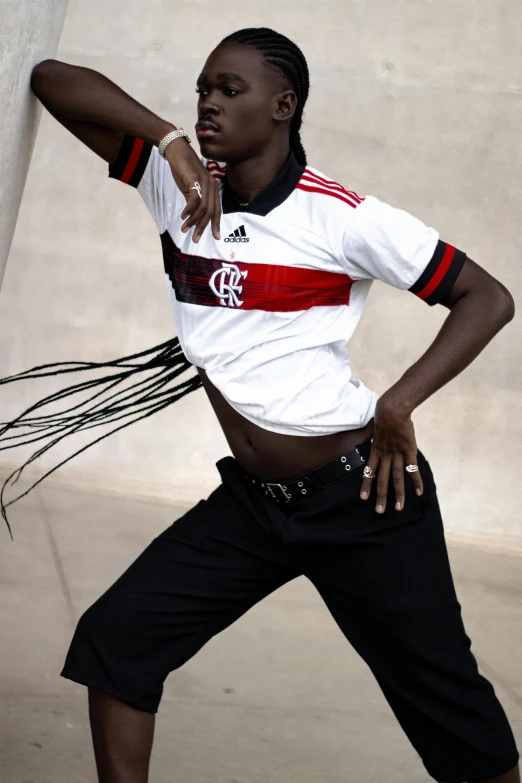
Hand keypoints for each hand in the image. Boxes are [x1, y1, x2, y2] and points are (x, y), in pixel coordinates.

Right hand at [165, 140, 220, 242]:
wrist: (176, 151)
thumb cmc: (183, 169)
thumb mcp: (190, 188)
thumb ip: (194, 202)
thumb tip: (194, 217)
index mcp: (213, 188)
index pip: (217, 210)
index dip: (216, 224)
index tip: (215, 237)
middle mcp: (212, 185)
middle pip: (210, 212)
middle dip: (203, 227)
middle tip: (195, 239)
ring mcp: (205, 182)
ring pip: (203, 208)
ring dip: (193, 221)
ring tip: (184, 229)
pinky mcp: (195, 180)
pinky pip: (194, 199)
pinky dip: (188, 210)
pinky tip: (183, 216)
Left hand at [360, 397, 422, 512]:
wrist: (392, 410)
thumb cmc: (384, 415)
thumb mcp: (376, 428)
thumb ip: (377, 436)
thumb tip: (378, 435)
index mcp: (375, 450)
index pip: (369, 472)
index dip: (366, 485)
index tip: (363, 498)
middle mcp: (384, 456)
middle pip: (382, 480)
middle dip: (380, 496)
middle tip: (379, 511)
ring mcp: (396, 455)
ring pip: (396, 478)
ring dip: (397, 494)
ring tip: (398, 508)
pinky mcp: (408, 452)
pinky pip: (412, 469)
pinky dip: (416, 481)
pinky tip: (418, 492)